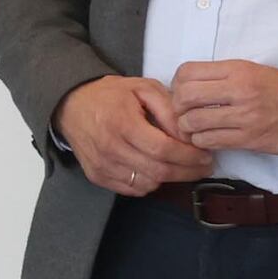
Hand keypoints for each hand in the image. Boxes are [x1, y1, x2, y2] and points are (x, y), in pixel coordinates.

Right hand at [54, 74, 217, 197]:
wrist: (71, 104)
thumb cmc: (111, 95)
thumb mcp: (144, 89)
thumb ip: (169, 110)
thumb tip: (188, 136)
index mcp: (122, 123)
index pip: (164, 149)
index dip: (189, 156)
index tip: (206, 156)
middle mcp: (109, 148)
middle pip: (158, 170)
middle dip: (187, 172)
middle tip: (203, 167)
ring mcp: (101, 165)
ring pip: (147, 184)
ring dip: (169, 178)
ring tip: (180, 167)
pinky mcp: (96, 175)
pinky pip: (132, 189)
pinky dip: (150, 183)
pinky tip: (155, 169)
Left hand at [169, 61, 277, 161]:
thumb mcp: (256, 71)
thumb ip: (225, 77)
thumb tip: (190, 88)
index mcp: (238, 69)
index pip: (186, 72)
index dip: (178, 85)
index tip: (185, 94)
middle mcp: (239, 90)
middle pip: (183, 97)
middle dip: (178, 109)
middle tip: (186, 114)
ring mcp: (245, 116)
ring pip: (192, 123)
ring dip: (188, 129)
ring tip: (197, 130)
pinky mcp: (251, 139)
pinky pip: (209, 142)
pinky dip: (202, 143)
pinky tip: (210, 140)